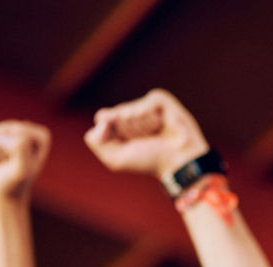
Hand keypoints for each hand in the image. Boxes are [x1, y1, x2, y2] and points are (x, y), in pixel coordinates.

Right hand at [0, 121, 49, 202]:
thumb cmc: (14, 185)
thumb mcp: (22, 170)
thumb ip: (20, 149)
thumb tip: (2, 137)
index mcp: (39, 137)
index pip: (20, 131)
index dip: (15, 150)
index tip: (18, 164)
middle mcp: (23, 131)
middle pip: (2, 131)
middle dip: (1, 153)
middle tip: (6, 168)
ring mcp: (3, 133)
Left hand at [84, 90, 209, 179]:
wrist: (177, 161)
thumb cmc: (149, 162)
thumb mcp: (114, 159)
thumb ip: (95, 141)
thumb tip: (102, 118)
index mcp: (118, 125)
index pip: (102, 117)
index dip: (111, 131)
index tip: (127, 144)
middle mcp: (131, 113)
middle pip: (115, 114)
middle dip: (127, 131)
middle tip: (145, 141)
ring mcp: (145, 105)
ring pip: (130, 110)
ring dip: (141, 128)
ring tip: (156, 135)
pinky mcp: (160, 100)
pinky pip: (145, 104)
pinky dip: (151, 118)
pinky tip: (161, 125)